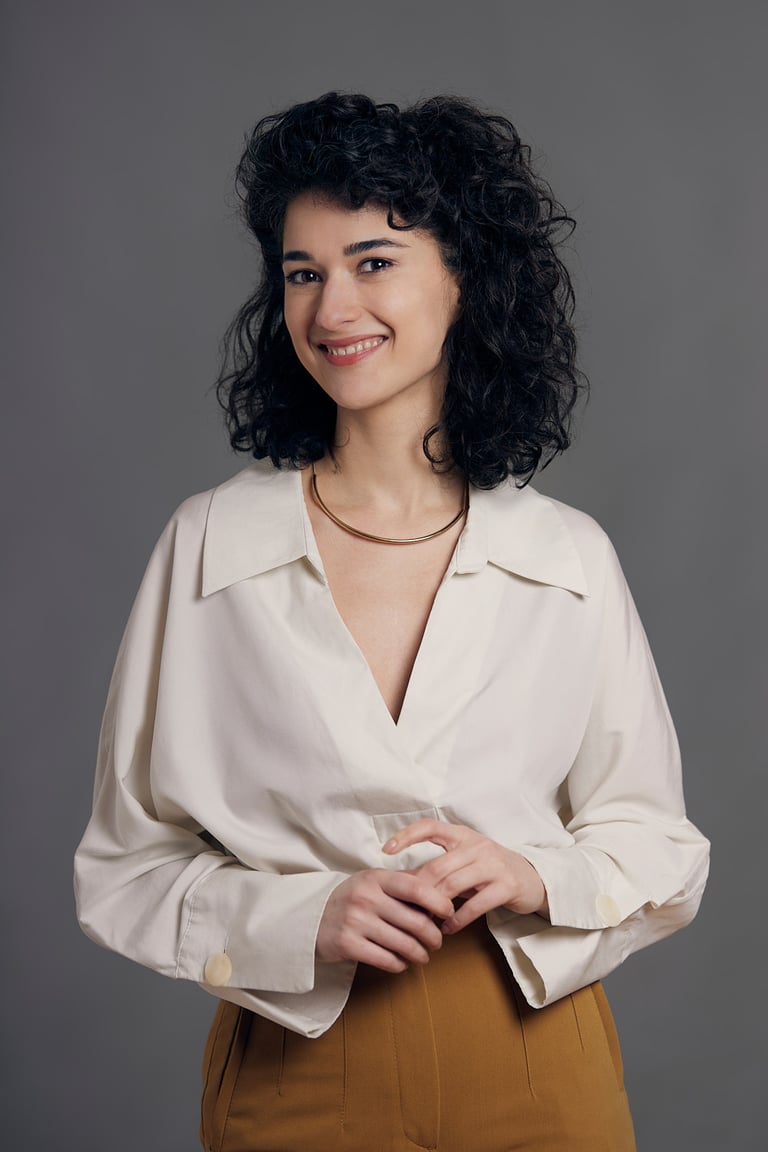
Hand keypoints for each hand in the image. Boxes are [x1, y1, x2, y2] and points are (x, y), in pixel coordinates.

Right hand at [316, 868, 454, 972]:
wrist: (310, 917)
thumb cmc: (352, 898)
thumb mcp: (373, 881)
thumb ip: (403, 882)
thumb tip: (440, 886)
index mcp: (376, 878)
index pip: (417, 888)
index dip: (439, 902)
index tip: (449, 912)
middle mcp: (366, 897)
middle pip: (416, 921)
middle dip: (434, 936)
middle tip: (437, 941)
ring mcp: (356, 921)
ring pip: (404, 944)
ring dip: (420, 954)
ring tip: (423, 955)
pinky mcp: (348, 945)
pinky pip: (387, 960)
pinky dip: (400, 964)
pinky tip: (402, 962)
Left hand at [383, 819, 548, 933]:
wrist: (532, 879)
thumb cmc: (490, 871)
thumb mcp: (464, 862)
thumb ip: (439, 868)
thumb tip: (401, 882)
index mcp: (463, 835)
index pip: (430, 827)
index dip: (407, 835)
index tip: (386, 850)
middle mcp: (478, 846)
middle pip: (438, 866)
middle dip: (419, 890)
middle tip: (406, 908)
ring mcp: (493, 865)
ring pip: (453, 885)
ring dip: (435, 907)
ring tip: (425, 922)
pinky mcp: (506, 886)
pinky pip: (475, 904)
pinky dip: (457, 920)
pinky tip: (447, 928)